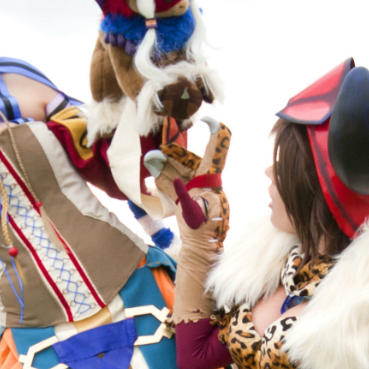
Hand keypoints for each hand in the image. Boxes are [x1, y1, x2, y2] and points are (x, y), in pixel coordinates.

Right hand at [147, 119, 230, 247]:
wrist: (201, 250)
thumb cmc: (201, 231)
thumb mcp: (188, 209)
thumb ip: (172, 188)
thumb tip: (158, 166)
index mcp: (212, 181)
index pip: (216, 151)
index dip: (215, 133)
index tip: (207, 119)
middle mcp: (206, 183)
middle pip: (191, 162)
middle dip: (175, 154)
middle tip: (162, 146)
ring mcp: (197, 191)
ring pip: (181, 172)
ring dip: (167, 166)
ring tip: (152, 159)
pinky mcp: (189, 199)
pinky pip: (177, 185)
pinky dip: (165, 180)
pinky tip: (154, 171)